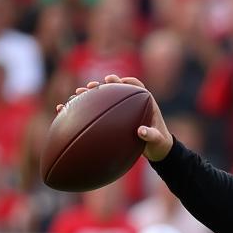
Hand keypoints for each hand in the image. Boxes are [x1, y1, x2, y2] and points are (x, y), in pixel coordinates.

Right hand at [56, 74, 171, 161]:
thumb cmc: (159, 143)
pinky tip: (73, 109)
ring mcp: (123, 110)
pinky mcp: (116, 117)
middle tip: (92, 86)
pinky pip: (100, 111)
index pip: (136, 86)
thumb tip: (140, 131)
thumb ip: (151, 135)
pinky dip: (87, 109)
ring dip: (91, 94)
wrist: (157, 151)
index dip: (126, 82)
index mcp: (146, 102)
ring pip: (105, 97)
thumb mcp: (158, 141)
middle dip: (103, 85)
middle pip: (116, 88)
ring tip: (78, 93)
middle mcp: (133, 103)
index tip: (116, 81)